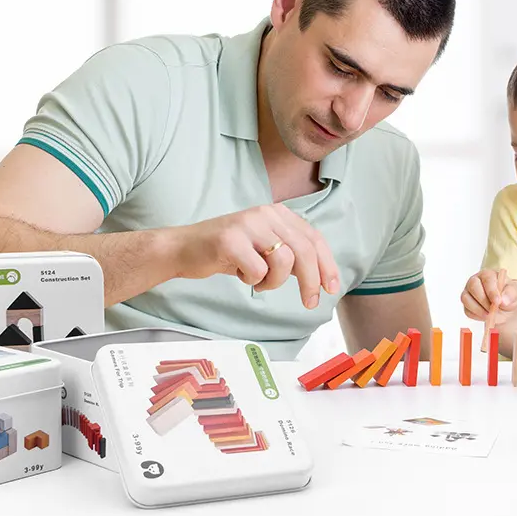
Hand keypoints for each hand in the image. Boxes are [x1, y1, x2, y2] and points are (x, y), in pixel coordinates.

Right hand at [171, 204, 339, 308]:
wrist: (183, 248)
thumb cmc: (226, 252)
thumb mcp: (263, 246)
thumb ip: (289, 253)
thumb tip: (321, 274)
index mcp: (278, 213)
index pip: (313, 238)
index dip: (327, 264)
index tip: (332, 288)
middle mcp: (266, 213)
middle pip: (304, 250)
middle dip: (312, 281)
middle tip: (310, 302)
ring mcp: (248, 224)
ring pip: (284, 261)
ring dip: (273, 281)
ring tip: (257, 280)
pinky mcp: (231, 239)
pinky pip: (258, 269)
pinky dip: (252, 280)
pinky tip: (239, 273)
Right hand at [461, 268, 516, 323]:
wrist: (504, 308)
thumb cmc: (507, 297)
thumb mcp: (514, 294)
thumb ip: (510, 295)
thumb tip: (503, 301)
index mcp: (488, 274)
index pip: (487, 280)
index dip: (491, 291)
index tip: (498, 302)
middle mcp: (475, 281)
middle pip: (473, 287)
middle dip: (483, 300)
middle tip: (493, 311)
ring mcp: (469, 292)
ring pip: (466, 299)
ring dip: (479, 309)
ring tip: (490, 315)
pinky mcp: (466, 304)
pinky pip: (467, 310)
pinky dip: (476, 315)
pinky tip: (486, 316)